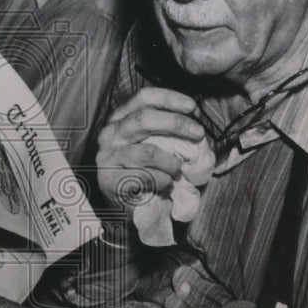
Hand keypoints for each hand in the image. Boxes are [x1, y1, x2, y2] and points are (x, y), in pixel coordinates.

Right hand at [96, 87, 205, 212]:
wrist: (129, 208)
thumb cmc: (146, 171)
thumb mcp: (156, 145)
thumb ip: (168, 132)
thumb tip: (195, 126)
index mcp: (122, 119)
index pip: (143, 98)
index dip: (168, 98)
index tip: (191, 107)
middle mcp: (111, 133)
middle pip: (144, 118)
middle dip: (176, 123)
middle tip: (198, 133)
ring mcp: (108, 156)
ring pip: (148, 152)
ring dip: (171, 163)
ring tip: (177, 171)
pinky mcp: (109, 179)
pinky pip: (145, 177)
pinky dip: (163, 181)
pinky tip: (165, 185)